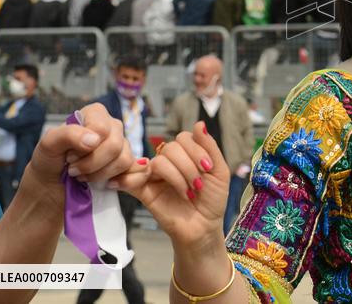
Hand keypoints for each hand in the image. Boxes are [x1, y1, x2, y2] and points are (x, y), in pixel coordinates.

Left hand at [23, 103, 139, 207]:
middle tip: (73, 170)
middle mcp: (113, 128)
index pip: (102, 128)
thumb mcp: (47, 145)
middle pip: (115, 145)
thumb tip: (94, 139)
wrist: (51, 189)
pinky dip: (125, 182)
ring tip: (83, 177)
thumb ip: (67, 135)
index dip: (85, 147)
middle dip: (91, 164)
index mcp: (95, 115)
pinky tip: (108, 185)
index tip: (69, 156)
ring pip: (124, 160)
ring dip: (101, 175)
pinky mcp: (128, 167)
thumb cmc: (49, 163)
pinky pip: (139, 172)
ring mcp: (123, 147)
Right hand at [113, 122, 229, 250]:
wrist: (204, 227)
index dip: (197, 149)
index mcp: (186, 154)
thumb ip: (209, 147)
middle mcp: (169, 162)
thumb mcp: (219, 170)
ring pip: (159, 160)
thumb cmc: (212, 199)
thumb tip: (199, 123)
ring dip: (177, 176)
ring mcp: (155, 176)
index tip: (208, 167)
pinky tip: (151, 182)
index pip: (184, 137)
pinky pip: (132, 177)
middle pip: (171, 147)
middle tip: (198, 185)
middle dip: (189, 166)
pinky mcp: (143, 192)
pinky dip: (136, 176)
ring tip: (188, 193)